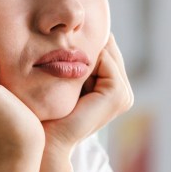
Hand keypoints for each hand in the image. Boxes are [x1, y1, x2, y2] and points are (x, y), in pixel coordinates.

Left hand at [42, 34, 133, 157]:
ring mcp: (124, 95)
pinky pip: (105, 60)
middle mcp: (123, 92)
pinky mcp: (118, 95)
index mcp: (113, 88)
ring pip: (105, 52)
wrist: (47, 142)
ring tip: (59, 51)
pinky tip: (65, 63)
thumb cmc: (47, 114)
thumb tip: (65, 29)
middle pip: (106, 49)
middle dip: (86, 41)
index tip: (59, 37)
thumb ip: (73, 61)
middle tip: (59, 37)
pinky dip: (86, 58)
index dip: (83, 40)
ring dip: (83, 49)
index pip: (103, 50)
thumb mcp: (62, 81)